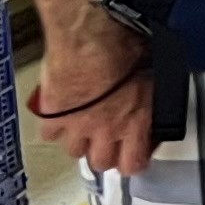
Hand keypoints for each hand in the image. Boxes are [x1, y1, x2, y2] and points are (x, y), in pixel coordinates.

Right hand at [30, 7, 161, 178]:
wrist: (90, 39)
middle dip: (103, 154)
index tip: (131, 153)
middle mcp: (106, 131)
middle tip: (104, 141)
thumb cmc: (126, 49)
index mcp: (136, 124)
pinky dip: (53, 126)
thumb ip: (151, 98)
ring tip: (81, 126)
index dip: (131, 161)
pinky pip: (49, 133)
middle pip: (100, 163)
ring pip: (73, 151)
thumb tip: (153, 99)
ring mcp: (77, 126)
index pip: (133, 164)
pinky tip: (58, 114)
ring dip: (77, 141)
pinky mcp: (52, 116)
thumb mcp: (154, 75)